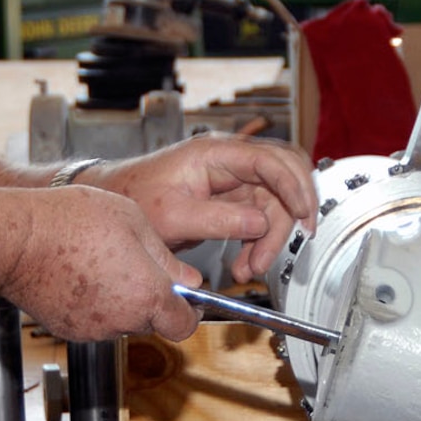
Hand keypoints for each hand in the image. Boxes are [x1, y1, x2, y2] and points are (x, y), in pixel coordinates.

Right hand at [3, 186, 200, 341]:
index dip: (188, 310)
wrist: (18, 240)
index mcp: (147, 295)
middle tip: (137, 267)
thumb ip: (166, 258)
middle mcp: (122, 320)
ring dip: (122, 302)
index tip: (185, 295)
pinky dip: (95, 306)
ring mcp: (93, 329)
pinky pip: (94, 322)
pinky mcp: (68, 330)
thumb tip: (188, 279)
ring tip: (103, 265)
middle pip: (153, 322)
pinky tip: (82, 276)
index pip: (184, 325)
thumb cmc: (71, 222)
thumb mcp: (134, 222)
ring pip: (122, 322)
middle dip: (152, 300)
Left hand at [91, 136, 317, 281]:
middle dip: (288, 216)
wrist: (117, 200)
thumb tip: (259, 223)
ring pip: (273, 202)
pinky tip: (245, 263)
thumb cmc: (136, 197)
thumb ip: (219, 219)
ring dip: (270, 237)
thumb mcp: (174, 216)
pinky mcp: (230, 198)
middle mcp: (229, 160)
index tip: (303, 214)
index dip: (292, 185)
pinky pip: (258, 217)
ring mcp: (232, 178)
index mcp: (215, 152)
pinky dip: (258, 241)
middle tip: (283, 249)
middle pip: (281, 178)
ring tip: (250, 268)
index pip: (269, 160)